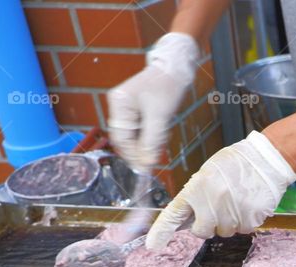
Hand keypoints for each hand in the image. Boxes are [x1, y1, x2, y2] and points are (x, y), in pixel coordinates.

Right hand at [108, 33, 198, 170]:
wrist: (176, 70)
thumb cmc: (167, 86)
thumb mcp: (160, 116)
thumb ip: (152, 141)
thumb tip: (146, 164)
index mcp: (119, 103)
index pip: (121, 138)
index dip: (132, 154)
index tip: (144, 168)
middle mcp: (119, 106)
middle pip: (125, 139)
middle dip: (139, 151)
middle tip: (153, 161)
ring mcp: (127, 109)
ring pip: (134, 137)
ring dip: (146, 145)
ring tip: (160, 143)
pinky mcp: (137, 111)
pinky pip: (141, 131)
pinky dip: (151, 138)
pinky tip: (161, 135)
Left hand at [145, 131, 295, 249]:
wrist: (266, 160)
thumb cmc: (236, 163)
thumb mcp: (208, 173)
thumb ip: (197, 194)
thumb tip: (189, 216)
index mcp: (197, 188)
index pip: (174, 214)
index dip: (161, 231)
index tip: (153, 244)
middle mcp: (212, 203)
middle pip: (202, 231)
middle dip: (208, 224)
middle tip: (218, 208)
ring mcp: (231, 213)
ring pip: (224, 232)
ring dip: (229, 222)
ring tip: (237, 200)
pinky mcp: (250, 220)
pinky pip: (242, 229)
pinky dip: (245, 221)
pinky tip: (248, 204)